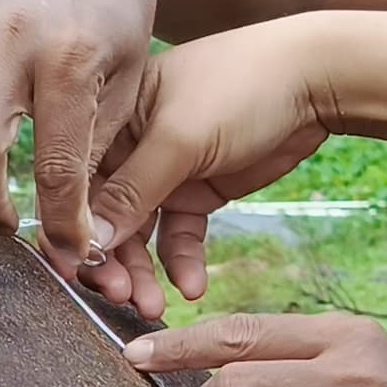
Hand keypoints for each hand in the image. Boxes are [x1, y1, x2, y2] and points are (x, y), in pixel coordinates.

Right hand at [62, 16, 339, 310]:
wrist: (314, 79)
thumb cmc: (240, 86)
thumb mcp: (179, 138)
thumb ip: (132, 191)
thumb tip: (89, 241)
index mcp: (111, 116)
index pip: (76, 180)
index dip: (72, 227)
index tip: (77, 271)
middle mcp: (129, 145)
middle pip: (105, 215)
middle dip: (111, 260)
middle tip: (121, 297)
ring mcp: (164, 170)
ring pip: (140, 233)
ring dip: (144, 271)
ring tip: (154, 307)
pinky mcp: (197, 189)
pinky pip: (180, 235)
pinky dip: (183, 262)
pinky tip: (193, 287)